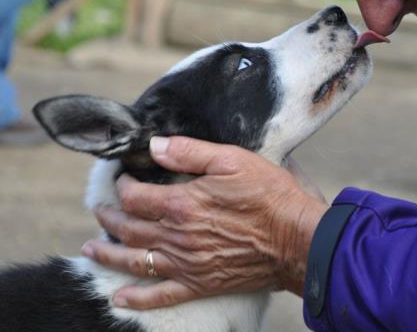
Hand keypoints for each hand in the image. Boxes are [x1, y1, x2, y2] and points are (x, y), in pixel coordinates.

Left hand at [81, 136, 327, 309]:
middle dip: (109, 217)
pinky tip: (119, 297)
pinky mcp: (201, 283)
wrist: (296, 238)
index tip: (123, 178)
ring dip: (108, 254)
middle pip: (128, 229)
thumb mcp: (233, 160)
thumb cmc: (269, 196)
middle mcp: (177, 237)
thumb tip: (155, 147)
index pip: (136, 196)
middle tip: (100, 209)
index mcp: (182, 204)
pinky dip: (137, 299)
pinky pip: (161, 295)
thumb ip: (191, 152)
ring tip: (90, 249)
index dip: (123, 186)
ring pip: (135, 261)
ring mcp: (187, 264)